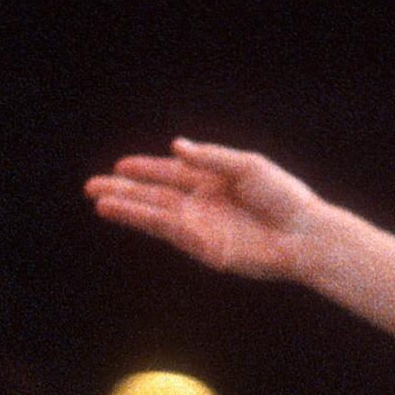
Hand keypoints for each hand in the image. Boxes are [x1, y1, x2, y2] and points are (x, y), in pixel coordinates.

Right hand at [85, 139, 322, 281]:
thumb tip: (176, 146)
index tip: (119, 165)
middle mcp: (203, 204)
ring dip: (126, 207)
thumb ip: (210, 158)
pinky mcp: (204, 248)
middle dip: (124, 190)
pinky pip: (168, 229)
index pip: (172, 173)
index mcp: (215, 181)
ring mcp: (202, 227)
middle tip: (91, 185)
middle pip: (155, 195)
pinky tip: (122, 212)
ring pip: (155, 213)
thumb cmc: (284, 197)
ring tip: (97, 200)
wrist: (304, 234)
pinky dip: (144, 220)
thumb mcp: (247, 166)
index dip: (145, 169)